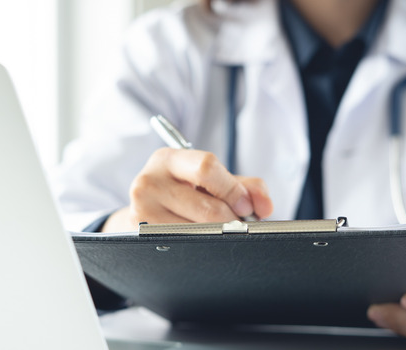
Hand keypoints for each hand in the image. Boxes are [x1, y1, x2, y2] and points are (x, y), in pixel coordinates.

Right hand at [102, 148, 272, 231]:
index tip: (247, 207)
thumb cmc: (186, 192)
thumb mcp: (212, 181)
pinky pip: (184, 245)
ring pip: (196, 231)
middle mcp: (149, 181)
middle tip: (239, 225)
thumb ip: (245, 186)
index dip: (233, 190)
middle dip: (232, 220)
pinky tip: (203, 242)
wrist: (146, 211)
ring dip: (218, 237)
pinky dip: (202, 247)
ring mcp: (141, 209)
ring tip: (220, 232)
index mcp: (168, 159)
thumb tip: (265, 207)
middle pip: (207, 208)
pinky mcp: (141, 234)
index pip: (206, 168)